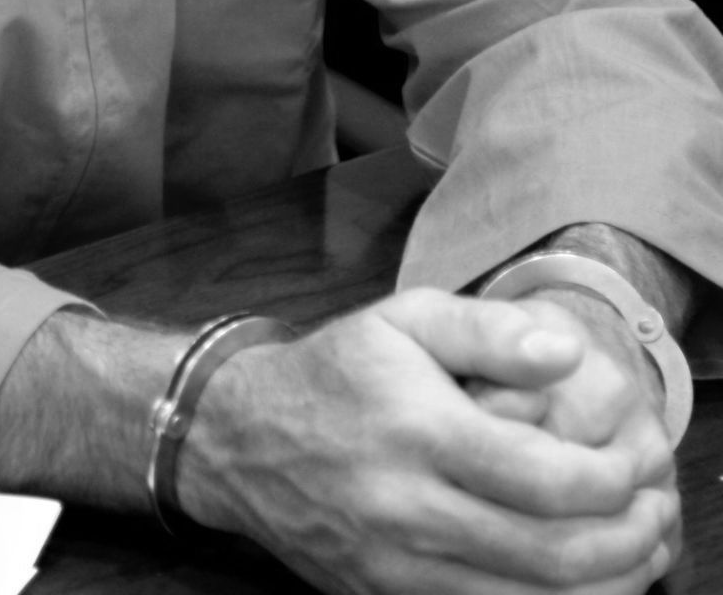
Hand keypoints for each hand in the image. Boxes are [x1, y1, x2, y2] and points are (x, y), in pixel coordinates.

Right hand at [175, 288, 678, 594]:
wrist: (237, 439)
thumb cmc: (333, 374)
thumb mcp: (401, 320)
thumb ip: (488, 329)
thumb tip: (568, 354)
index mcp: (417, 431)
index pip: (548, 481)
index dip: (613, 481)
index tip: (635, 463)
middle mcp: (405, 506)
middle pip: (551, 553)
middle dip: (625, 538)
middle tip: (652, 512)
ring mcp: (394, 564)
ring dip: (599, 584)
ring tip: (630, 550)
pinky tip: (572, 579)